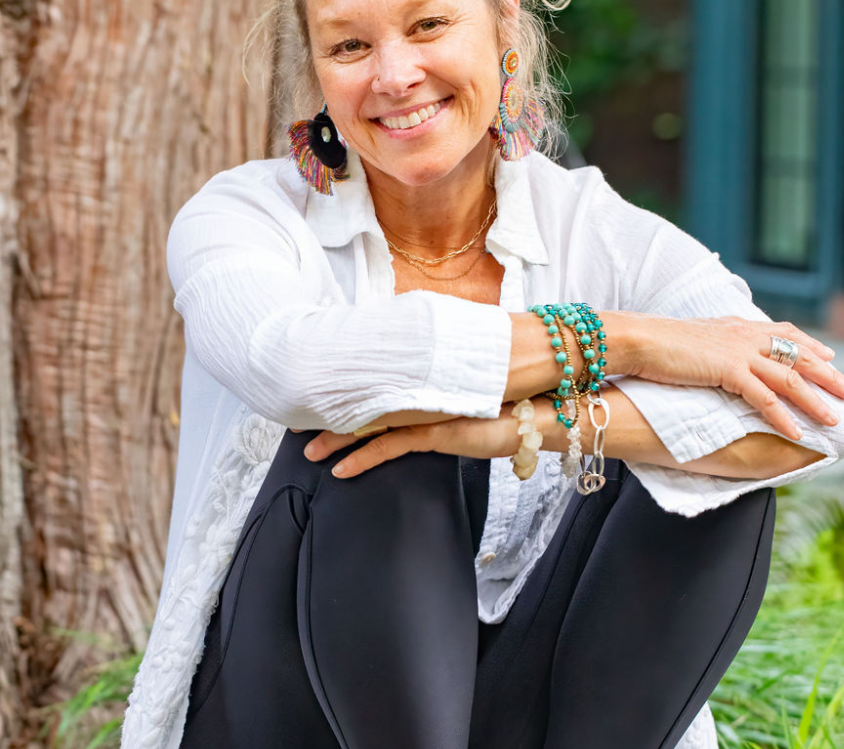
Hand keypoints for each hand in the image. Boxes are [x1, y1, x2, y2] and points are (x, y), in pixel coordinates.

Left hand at [294, 405, 527, 477]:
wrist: (535, 412)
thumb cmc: (506, 407)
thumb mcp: (466, 398)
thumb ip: (440, 394)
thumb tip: (422, 396)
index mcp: (424, 386)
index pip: (376, 388)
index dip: (345, 393)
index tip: (320, 395)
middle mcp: (422, 395)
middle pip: (365, 402)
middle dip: (329, 411)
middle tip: (296, 416)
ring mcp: (427, 412)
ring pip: (371, 423)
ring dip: (336, 437)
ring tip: (308, 449)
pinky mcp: (436, 432)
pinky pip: (390, 446)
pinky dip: (363, 459)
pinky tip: (340, 469)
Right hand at [631, 315, 843, 440]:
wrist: (640, 338)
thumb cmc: (656, 342)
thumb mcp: (693, 338)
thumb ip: (713, 345)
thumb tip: (716, 355)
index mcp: (736, 326)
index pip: (783, 332)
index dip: (809, 344)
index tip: (829, 355)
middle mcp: (743, 335)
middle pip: (797, 354)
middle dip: (827, 373)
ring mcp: (738, 352)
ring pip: (789, 379)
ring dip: (815, 401)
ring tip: (834, 420)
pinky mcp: (728, 370)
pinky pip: (764, 397)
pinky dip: (783, 417)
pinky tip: (797, 433)